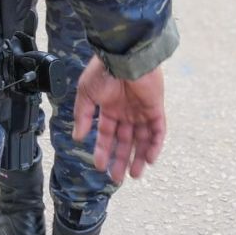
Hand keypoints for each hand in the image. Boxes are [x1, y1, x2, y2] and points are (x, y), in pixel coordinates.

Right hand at [72, 57, 166, 182]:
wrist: (123, 56)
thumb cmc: (103, 71)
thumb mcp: (86, 94)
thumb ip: (82, 116)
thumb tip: (77, 137)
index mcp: (109, 107)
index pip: (106, 134)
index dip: (103, 150)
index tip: (99, 165)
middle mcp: (126, 111)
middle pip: (125, 141)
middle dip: (121, 159)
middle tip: (118, 178)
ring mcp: (142, 110)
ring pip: (143, 139)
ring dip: (139, 157)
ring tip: (135, 175)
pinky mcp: (156, 108)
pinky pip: (158, 130)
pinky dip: (155, 145)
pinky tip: (149, 160)